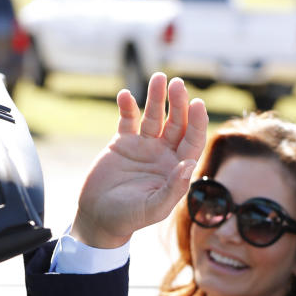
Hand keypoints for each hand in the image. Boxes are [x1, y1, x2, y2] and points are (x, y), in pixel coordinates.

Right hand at [72, 73, 207, 248]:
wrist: (98, 217)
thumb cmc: (129, 218)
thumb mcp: (154, 208)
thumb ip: (174, 189)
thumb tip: (188, 164)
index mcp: (176, 169)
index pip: (193, 141)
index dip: (197, 123)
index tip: (197, 105)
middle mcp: (163, 154)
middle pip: (176, 123)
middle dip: (178, 103)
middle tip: (178, 84)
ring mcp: (143, 146)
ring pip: (154, 116)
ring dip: (156, 97)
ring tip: (158, 78)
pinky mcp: (122, 142)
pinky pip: (127, 119)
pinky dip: (127, 107)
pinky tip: (125, 95)